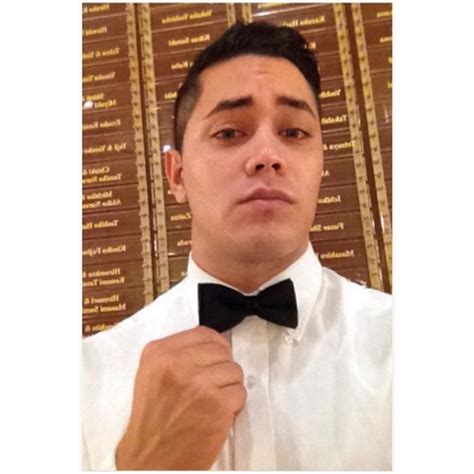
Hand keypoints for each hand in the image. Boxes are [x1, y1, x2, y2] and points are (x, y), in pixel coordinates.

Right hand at [115, 326, 245, 469]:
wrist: (149, 459)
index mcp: (159, 353)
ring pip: (234, 371)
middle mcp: (177, 365)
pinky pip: (240, 393)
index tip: (215, 357)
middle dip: (222, 368)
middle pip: (222, 351)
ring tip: (212, 401)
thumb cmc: (151, 419)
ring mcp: (199, 384)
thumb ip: (176, 353)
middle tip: (211, 385)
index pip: (203, 334)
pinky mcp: (217, 406)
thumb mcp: (151, 374)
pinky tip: (216, 414)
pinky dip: (234, 405)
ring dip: (228, 387)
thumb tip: (211, 343)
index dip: (215, 346)